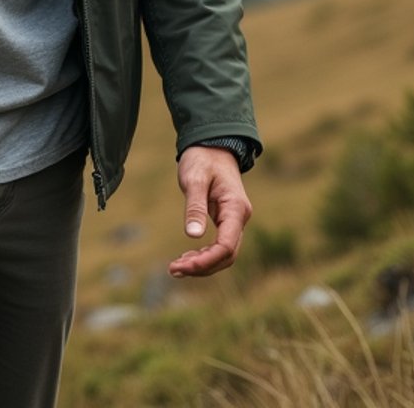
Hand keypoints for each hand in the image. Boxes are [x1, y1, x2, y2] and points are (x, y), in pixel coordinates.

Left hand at [168, 146, 251, 277]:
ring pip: (224, 254)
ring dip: (202, 264)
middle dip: (202, 266)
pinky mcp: (227, 221)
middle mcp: (239, 218)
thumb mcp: (195, 178)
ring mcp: (235, 221)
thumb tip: (192, 236)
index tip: (184, 265)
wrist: (212, 145)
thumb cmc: (203, 159)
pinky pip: (219, 246)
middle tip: (173, 269)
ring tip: (176, 268)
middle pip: (226, 255)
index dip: (207, 260)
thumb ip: (195, 206)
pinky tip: (187, 258)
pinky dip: (204, 255)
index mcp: (235, 208)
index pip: (226, 246)